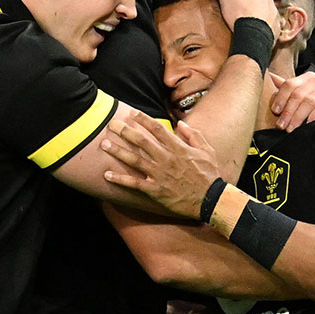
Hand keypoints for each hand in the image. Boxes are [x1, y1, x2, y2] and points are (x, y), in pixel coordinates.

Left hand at [102, 110, 220, 218]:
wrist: (210, 200)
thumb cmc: (210, 175)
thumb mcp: (207, 150)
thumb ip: (194, 135)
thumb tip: (181, 124)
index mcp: (178, 148)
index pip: (157, 129)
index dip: (143, 119)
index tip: (131, 113)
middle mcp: (166, 159)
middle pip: (141, 141)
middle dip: (125, 131)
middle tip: (111, 124)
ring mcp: (160, 175)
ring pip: (134, 160)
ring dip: (118, 151)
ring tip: (104, 144)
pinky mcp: (155, 190)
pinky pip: (134, 183)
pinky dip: (120, 179)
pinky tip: (107, 174)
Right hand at [211, 0, 280, 38]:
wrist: (252, 33)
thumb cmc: (240, 11)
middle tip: (233, 5)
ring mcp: (272, 12)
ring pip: (261, 8)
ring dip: (253, 11)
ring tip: (242, 17)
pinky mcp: (273, 26)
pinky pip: (266, 22)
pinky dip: (259, 24)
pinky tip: (251, 27)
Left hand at [268, 71, 314, 130]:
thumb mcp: (304, 93)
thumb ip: (288, 87)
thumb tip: (270, 76)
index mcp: (307, 77)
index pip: (289, 84)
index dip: (280, 98)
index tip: (275, 111)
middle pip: (298, 94)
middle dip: (287, 112)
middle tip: (281, 126)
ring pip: (309, 101)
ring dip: (298, 117)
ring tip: (291, 129)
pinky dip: (313, 116)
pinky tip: (307, 124)